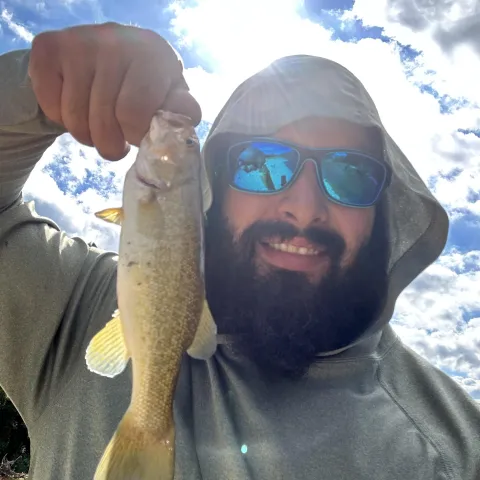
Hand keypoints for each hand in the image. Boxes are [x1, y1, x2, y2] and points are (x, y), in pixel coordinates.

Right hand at [28, 22, 201, 160]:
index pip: (135, 114)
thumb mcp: (169, 96)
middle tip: (116, 141)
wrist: (105, 55)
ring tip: (99, 126)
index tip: (137, 134)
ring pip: (76, 120)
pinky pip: (53, 108)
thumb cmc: (146, 84)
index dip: (134, 135)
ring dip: (87, 136)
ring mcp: (80, 42)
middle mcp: (115, 41)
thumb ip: (180, 109)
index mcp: (153, 55)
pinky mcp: (49, 48)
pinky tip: (78, 106)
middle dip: (111, 145)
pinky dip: (62, 120)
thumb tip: (186, 115)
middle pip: (104, 122)